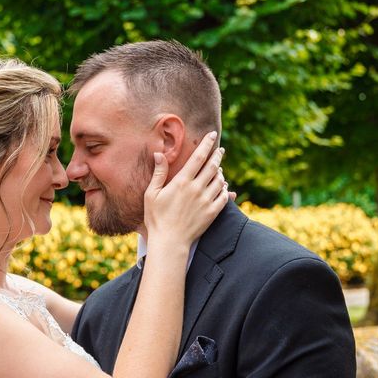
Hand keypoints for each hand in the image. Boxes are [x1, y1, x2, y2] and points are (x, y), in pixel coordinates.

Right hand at [144, 131, 228, 246]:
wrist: (169, 242)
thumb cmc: (156, 217)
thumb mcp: (151, 194)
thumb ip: (158, 173)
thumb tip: (159, 154)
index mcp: (181, 182)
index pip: (198, 158)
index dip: (206, 144)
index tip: (212, 135)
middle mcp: (196, 189)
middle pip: (212, 166)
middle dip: (217, 155)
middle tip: (220, 149)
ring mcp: (206, 201)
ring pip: (220, 180)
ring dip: (220, 172)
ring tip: (219, 168)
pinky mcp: (212, 213)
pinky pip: (224, 197)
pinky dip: (225, 189)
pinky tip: (223, 187)